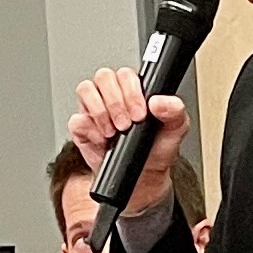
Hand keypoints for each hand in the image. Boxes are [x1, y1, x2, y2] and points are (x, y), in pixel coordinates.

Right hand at [67, 67, 186, 220]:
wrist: (144, 177)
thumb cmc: (157, 148)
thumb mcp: (175, 129)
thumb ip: (174, 111)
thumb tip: (159, 101)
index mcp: (134, 89)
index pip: (126, 74)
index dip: (131, 91)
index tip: (141, 113)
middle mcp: (112, 94)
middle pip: (104, 77)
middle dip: (116, 102)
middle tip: (128, 124)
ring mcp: (94, 108)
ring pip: (86, 90)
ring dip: (101, 112)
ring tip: (115, 131)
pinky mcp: (82, 127)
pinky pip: (77, 119)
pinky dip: (90, 130)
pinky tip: (103, 141)